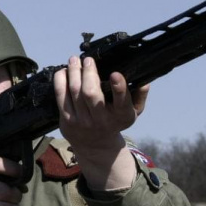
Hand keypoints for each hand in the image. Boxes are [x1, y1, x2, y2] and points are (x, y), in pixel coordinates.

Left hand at [53, 56, 149, 189]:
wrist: (96, 145)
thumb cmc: (115, 121)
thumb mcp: (133, 112)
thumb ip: (139, 96)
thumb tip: (145, 81)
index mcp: (121, 116)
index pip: (121, 102)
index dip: (119, 87)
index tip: (115, 74)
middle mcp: (101, 120)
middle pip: (90, 93)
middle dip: (88, 72)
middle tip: (88, 59)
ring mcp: (82, 121)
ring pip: (74, 91)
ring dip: (73, 71)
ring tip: (74, 60)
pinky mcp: (67, 120)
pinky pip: (60, 96)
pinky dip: (61, 80)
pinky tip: (64, 71)